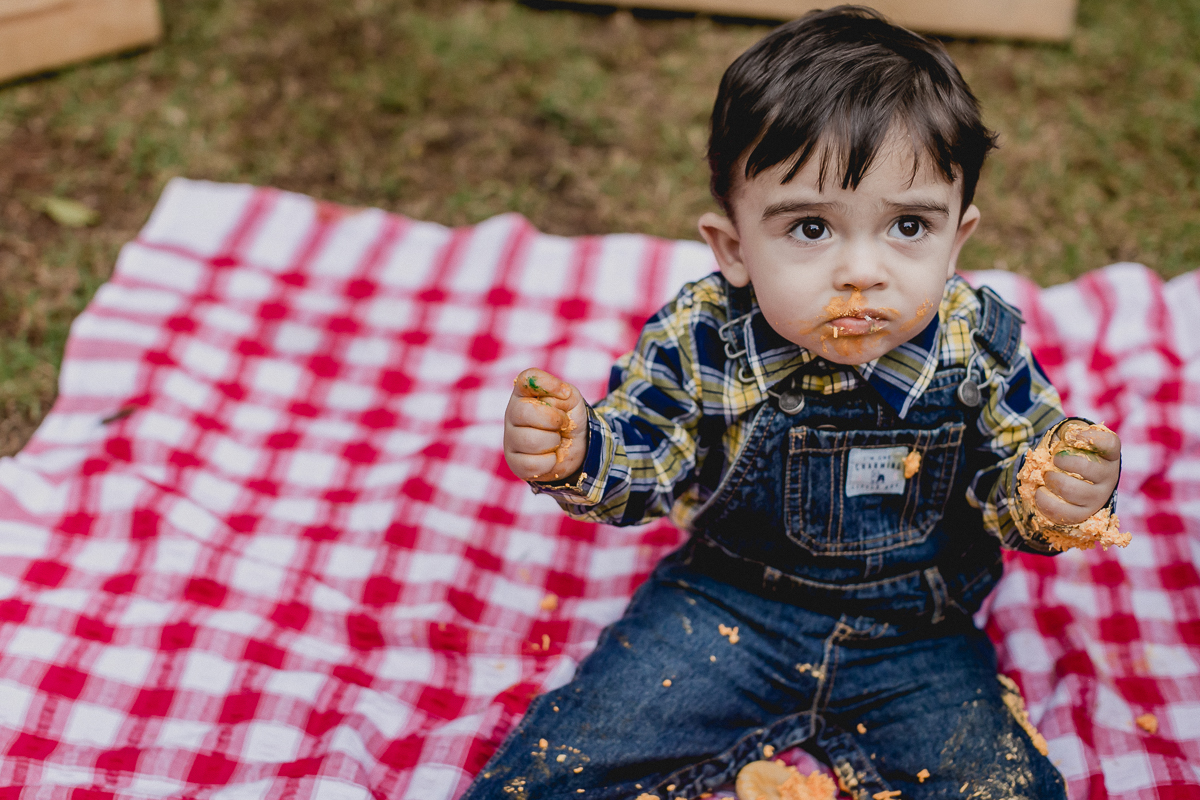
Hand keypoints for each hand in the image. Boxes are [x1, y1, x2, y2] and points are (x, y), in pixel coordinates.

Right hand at [503, 368, 587, 482]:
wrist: (574, 449)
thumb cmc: (568, 419)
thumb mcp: (572, 401)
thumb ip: (566, 393)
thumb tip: (561, 395)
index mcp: (525, 393)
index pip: (527, 378)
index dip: (547, 384)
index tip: (565, 393)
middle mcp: (512, 413)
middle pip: (524, 412)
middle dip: (552, 420)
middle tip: (562, 424)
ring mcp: (510, 438)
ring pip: (529, 440)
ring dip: (553, 442)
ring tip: (556, 441)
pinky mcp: (514, 462)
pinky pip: (532, 463)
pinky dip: (549, 461)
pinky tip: (550, 456)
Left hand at [1033, 423, 1120, 524]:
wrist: (1068, 479)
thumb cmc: (1070, 455)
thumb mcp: (1070, 439)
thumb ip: (1068, 432)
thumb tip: (1066, 436)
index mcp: (1109, 455)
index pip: (1110, 443)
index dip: (1089, 438)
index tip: (1069, 437)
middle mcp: (1109, 477)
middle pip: (1086, 467)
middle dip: (1062, 461)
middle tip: (1053, 460)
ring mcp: (1098, 498)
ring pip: (1072, 490)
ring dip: (1052, 480)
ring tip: (1046, 476)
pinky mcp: (1084, 514)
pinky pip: (1064, 512)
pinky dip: (1045, 501)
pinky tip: (1040, 492)